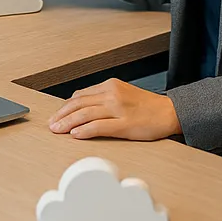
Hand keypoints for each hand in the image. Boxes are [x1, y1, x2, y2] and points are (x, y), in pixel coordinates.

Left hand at [48, 78, 180, 140]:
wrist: (170, 112)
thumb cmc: (147, 106)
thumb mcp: (124, 94)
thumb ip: (104, 98)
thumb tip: (82, 108)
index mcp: (111, 85)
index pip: (80, 95)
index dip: (65, 107)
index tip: (56, 116)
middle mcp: (113, 94)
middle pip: (79, 104)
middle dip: (61, 115)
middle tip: (51, 125)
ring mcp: (118, 109)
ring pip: (85, 114)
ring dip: (67, 123)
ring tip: (57, 131)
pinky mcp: (124, 124)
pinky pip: (99, 126)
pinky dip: (84, 130)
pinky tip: (75, 135)